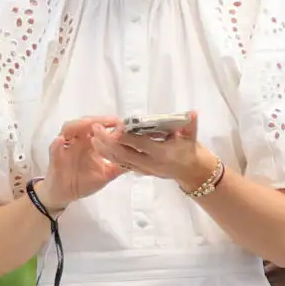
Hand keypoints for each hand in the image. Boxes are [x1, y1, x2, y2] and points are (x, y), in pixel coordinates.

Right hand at [36, 117, 123, 209]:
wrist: (65, 195)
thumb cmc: (83, 182)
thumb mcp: (106, 174)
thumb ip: (120, 166)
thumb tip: (139, 161)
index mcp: (90, 142)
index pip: (100, 127)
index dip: (111, 124)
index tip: (124, 125)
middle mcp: (78, 140)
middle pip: (86, 123)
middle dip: (99, 120)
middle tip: (112, 122)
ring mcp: (65, 147)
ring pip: (69, 129)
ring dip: (79, 125)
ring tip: (91, 125)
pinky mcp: (55, 158)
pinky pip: (54, 148)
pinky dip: (57, 144)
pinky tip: (60, 141)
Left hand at [92, 112, 216, 189]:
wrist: (192, 172)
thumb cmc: (190, 151)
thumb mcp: (191, 137)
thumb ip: (190, 125)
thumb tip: (192, 113)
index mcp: (162, 154)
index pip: (140, 144)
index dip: (127, 136)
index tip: (114, 125)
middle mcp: (150, 163)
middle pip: (124, 154)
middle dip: (108, 142)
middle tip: (96, 129)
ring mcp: (144, 169)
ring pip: (120, 161)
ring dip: (104, 150)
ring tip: (92, 137)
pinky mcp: (140, 171)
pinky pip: (121, 165)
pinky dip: (109, 156)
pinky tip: (99, 147)